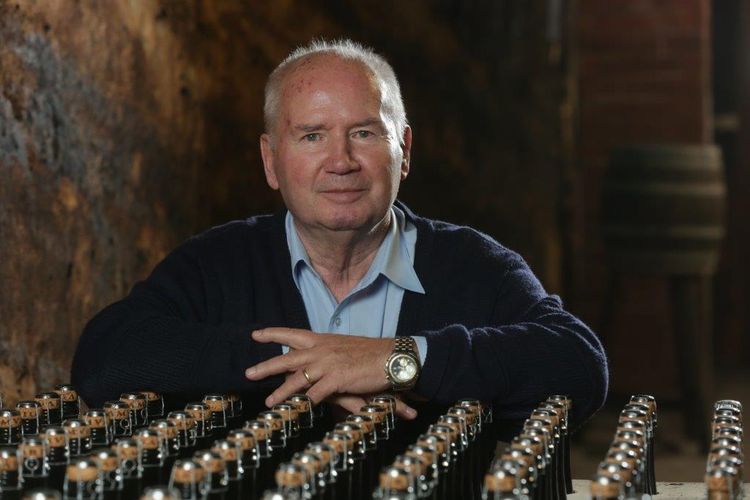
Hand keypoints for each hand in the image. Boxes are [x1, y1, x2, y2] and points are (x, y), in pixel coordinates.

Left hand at [244, 328, 415, 417]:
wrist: (390, 356)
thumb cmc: (369, 354)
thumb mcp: (342, 348)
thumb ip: (326, 354)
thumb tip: (313, 361)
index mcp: (322, 340)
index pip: (292, 334)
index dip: (273, 334)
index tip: (256, 335)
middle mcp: (321, 349)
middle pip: (287, 358)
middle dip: (266, 366)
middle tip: (249, 373)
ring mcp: (328, 363)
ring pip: (298, 379)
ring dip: (282, 392)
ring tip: (269, 402)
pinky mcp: (337, 378)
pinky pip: (316, 393)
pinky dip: (306, 402)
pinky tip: (298, 409)